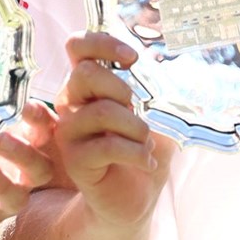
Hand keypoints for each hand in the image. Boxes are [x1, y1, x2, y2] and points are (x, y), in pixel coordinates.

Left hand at [0, 101, 57, 234]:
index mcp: (22, 146)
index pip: (43, 134)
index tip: (26, 107)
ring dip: (0, 182)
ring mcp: (1, 201)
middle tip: (0, 138)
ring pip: (15, 198)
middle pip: (39, 169)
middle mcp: (19, 175)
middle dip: (24, 153)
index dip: (40, 122)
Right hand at [52, 33, 173, 228]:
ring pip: (101, 112)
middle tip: (137, 110)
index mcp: (89, 85)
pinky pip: (107, 146)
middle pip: (85, 73)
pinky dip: (137, 153)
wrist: (138, 196)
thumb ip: (155, 86)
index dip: (103, 43)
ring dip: (136, 127)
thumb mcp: (157, 111)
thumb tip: (169, 64)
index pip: (78, 47)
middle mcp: (72, 103)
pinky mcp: (76, 160)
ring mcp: (70, 132)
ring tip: (147, 143)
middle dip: (121, 88)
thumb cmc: (145, 147)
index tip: (133, 59)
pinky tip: (147, 162)